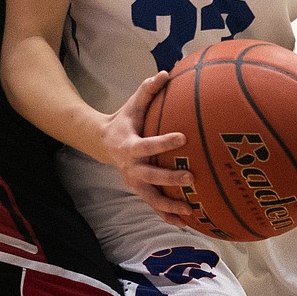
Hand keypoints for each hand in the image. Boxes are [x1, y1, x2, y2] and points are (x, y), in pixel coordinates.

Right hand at [93, 71, 193, 226]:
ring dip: (171, 206)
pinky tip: (187, 223)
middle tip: (192, 178)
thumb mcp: (133, 104)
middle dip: (170, 179)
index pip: (147, 145)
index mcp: (129, 146)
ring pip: (152, 199)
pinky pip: (155, 207)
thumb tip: (166, 72)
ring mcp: (134, 183)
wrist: (104, 142)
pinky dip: (169, 216)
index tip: (183, 138)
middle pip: (150, 177)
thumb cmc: (125, 120)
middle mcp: (130, 168)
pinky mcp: (140, 191)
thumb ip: (148, 90)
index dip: (164, 142)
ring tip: (191, 210)